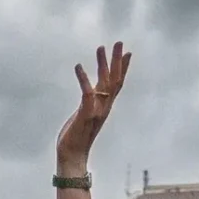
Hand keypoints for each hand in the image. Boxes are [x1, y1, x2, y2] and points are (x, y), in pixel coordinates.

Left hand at [56, 42, 131, 173]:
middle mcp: (103, 107)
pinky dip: (84, 79)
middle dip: (117, 61)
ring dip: (103, 65)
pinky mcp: (85, 115)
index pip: (117, 84)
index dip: (122, 68)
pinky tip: (79, 66)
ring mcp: (96, 111)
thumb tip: (92, 93)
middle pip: (115, 80)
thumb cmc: (75, 137)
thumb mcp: (85, 115)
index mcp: (104, 106)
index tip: (127, 52)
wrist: (72, 157)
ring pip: (104, 84)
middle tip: (118, 42)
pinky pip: (87, 94)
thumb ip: (90, 103)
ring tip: (100, 47)